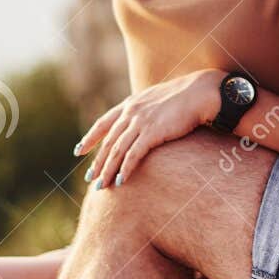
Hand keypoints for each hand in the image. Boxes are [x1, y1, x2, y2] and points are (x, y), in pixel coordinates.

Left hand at [75, 68, 224, 188]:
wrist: (200, 92)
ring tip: (102, 186)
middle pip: (108, 142)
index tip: (78, 151)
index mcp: (130, 104)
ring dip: (108, 170)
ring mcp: (140, 122)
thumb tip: (142, 122)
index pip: (103, 123)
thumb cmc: (184, 97)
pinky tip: (121, 181)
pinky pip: (133, 154)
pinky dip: (125, 169)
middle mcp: (130, 112)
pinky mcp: (152, 132)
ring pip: (117, 150)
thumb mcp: (157, 100)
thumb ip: (145, 111)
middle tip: (90, 179)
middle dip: (98, 162)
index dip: (89, 138)